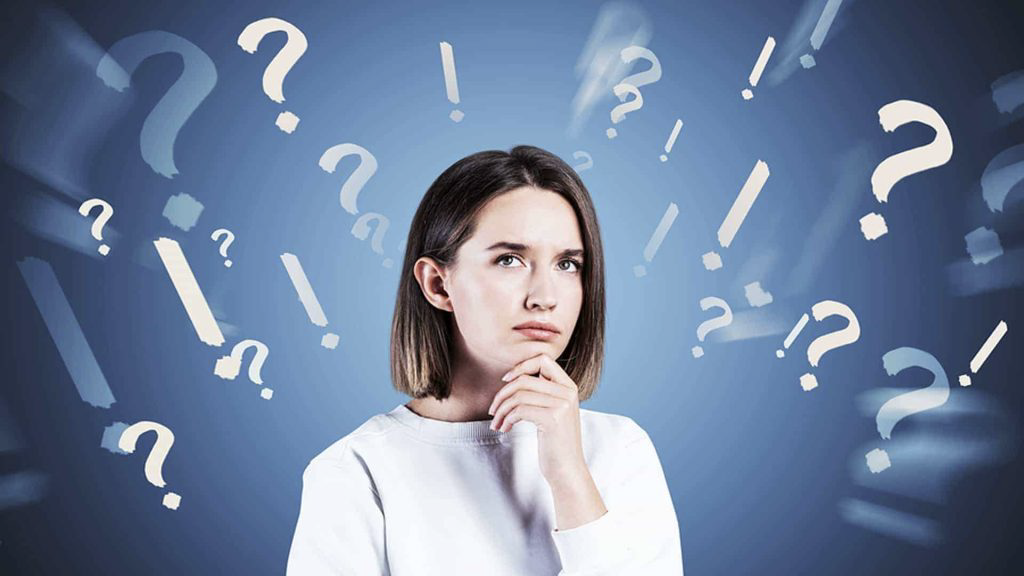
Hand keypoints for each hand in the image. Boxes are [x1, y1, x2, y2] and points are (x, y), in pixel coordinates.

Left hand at [488, 352, 587, 486]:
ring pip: (519, 395)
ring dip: (501, 410)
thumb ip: (542, 392)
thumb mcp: (553, 411)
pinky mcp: (553, 419)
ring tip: (496, 422)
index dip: (521, 366)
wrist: (567, 469)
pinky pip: (519, 410)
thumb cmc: (555, 442)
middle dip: (502, 394)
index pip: (544, 360)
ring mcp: (562, 405)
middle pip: (524, 379)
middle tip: (493, 410)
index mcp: (569, 387)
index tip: (506, 380)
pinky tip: (505, 428)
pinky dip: (506, 419)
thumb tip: (513, 377)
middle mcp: (568, 392)